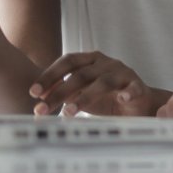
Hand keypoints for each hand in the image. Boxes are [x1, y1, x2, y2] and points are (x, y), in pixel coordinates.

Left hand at [29, 51, 166, 116]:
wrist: (139, 104)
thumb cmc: (107, 98)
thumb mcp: (81, 94)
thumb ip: (64, 93)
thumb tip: (38, 101)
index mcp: (91, 60)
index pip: (68, 61)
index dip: (50, 75)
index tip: (33, 92)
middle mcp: (106, 63)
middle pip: (81, 74)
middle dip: (59, 91)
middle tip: (43, 108)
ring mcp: (123, 73)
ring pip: (103, 82)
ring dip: (84, 97)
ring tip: (68, 112)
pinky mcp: (138, 86)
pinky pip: (133, 88)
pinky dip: (127, 93)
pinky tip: (121, 99)